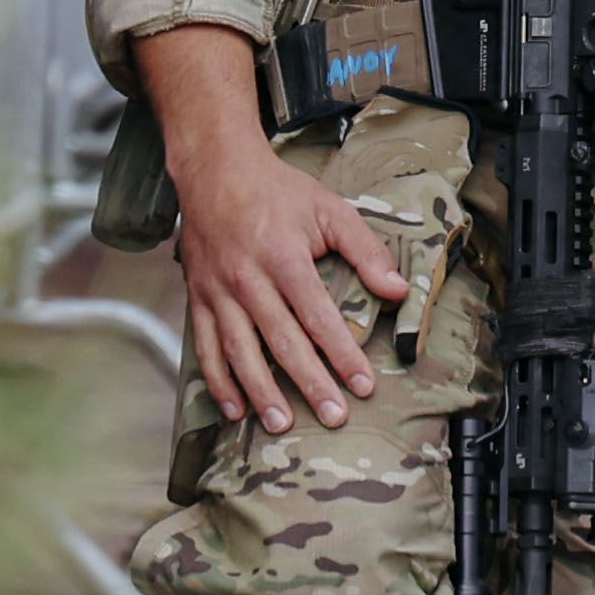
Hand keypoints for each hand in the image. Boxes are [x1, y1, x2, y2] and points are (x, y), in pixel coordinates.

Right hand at [173, 127, 419, 433]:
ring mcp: (218, 291)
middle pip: (282, 341)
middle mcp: (248, 278)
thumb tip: (397, 289)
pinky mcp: (198, 298)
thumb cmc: (278, 191)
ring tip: (281, 423)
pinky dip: (218, 381)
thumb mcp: (330, 209)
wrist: (215, 170)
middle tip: (333, 416)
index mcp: (284, 256)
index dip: (342, 353)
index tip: (363, 384)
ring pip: (240, 351)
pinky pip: (206, 347)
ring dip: (261, 392)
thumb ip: (366, 250)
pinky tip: (235, 409)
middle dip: (310, 383)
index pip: (318, 315)